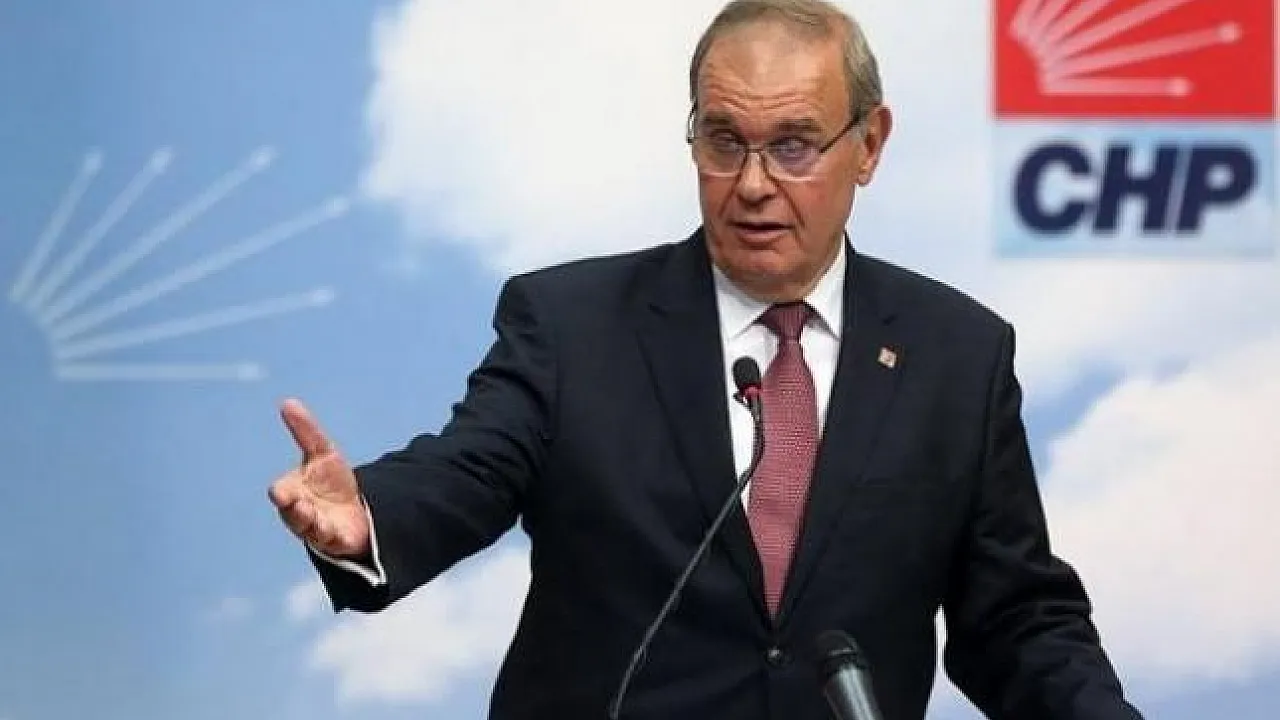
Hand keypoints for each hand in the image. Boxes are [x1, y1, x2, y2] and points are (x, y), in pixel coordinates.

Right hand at [268, 398, 370, 557]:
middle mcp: (301, 512)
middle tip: (287, 500)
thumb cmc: (331, 483)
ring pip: (308, 528)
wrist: (356, 512)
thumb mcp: (323, 453)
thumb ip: (306, 431)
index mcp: (294, 492)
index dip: (281, 491)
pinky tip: (332, 529)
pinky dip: (329, 534)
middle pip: (291, 512)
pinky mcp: (335, 539)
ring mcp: (317, 527)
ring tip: (308, 511)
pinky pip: (331, 539)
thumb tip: (288, 403)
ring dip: (307, 520)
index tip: (279, 491)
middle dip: (291, 507)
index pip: (282, 491)